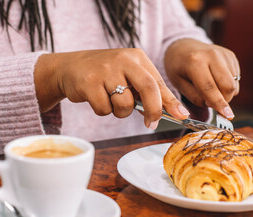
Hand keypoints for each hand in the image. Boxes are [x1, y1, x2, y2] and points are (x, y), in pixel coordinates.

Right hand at [34, 48, 189, 128]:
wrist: (70, 67)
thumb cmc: (105, 74)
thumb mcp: (128, 75)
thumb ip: (148, 90)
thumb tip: (175, 112)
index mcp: (136, 57)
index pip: (158, 82)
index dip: (170, 102)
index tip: (182, 116)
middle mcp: (123, 60)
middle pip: (148, 89)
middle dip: (153, 111)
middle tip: (150, 124)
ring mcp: (105, 70)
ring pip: (124, 105)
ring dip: (119, 112)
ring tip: (110, 101)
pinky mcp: (89, 82)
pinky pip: (104, 109)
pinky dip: (102, 111)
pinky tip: (96, 99)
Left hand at [164, 39, 239, 118]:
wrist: (183, 47)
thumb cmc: (178, 68)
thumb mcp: (178, 84)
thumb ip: (195, 97)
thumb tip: (213, 105)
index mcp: (195, 62)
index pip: (210, 88)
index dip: (219, 103)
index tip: (228, 115)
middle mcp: (212, 55)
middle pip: (228, 86)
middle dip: (223, 100)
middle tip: (211, 102)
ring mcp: (223, 54)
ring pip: (234, 84)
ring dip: (225, 93)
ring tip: (209, 88)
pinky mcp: (231, 55)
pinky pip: (236, 78)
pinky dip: (227, 84)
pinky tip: (215, 79)